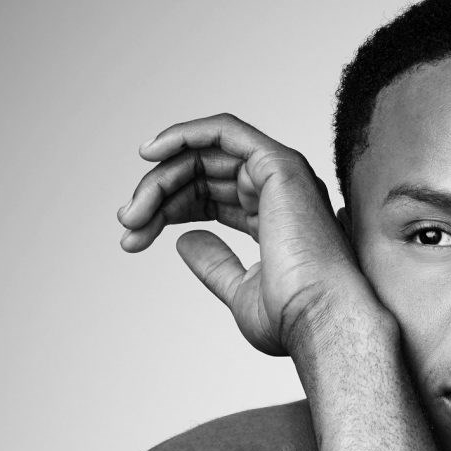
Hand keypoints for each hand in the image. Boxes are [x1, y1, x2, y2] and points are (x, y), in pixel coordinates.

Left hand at [117, 113, 370, 354]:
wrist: (323, 320)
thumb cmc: (294, 317)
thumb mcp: (240, 292)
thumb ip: (215, 263)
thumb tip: (183, 240)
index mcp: (274, 221)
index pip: (210, 198)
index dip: (168, 210)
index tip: (133, 238)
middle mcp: (280, 194)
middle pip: (202, 173)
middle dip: (157, 194)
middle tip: (128, 222)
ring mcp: (282, 176)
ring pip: (205, 154)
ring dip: (162, 175)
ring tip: (134, 211)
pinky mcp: (279, 165)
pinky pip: (224, 130)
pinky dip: (185, 133)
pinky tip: (151, 153)